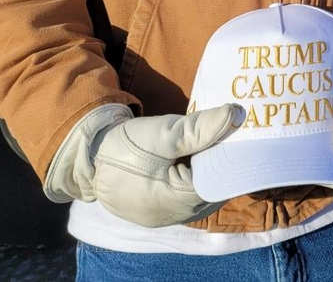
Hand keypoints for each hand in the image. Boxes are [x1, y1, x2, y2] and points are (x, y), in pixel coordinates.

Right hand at [43, 102, 242, 226]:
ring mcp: (170, 216)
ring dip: (213, 170)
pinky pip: (191, 196)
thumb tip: (237, 115)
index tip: (244, 133)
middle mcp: (179, 215)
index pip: (225, 180)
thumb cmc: (125, 147)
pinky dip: (199, 177)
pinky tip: (201, 156)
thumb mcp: (164, 133)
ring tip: (220, 143)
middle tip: (236, 134)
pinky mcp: (161, 211)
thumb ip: (202, 127)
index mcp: (181, 200)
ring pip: (206, 192)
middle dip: (226, 162)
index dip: (236, 156)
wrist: (88, 159)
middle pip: (217, 188)